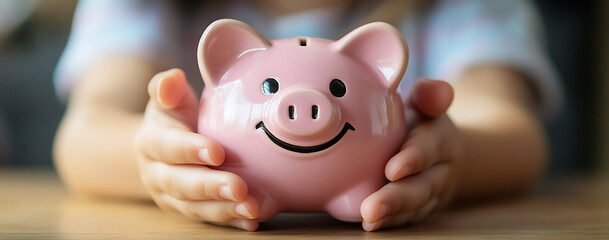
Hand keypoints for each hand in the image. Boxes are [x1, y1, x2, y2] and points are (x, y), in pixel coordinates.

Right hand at [134, 69, 259, 230]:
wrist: (159, 149)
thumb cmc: (173, 118)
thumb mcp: (168, 99)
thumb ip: (167, 88)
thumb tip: (172, 78)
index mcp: (152, 142)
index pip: (168, 147)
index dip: (191, 150)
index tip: (218, 152)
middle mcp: (158, 174)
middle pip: (181, 184)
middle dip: (211, 187)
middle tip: (239, 188)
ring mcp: (172, 197)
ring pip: (195, 208)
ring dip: (224, 209)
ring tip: (251, 207)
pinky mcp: (189, 211)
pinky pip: (209, 220)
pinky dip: (231, 222)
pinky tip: (251, 221)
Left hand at [360, 78, 461, 230]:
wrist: (434, 148)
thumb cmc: (418, 120)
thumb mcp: (424, 102)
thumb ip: (429, 94)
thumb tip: (439, 90)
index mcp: (442, 139)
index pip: (430, 147)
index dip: (414, 158)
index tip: (392, 169)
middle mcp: (441, 170)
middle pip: (422, 186)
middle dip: (397, 198)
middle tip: (372, 207)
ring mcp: (431, 194)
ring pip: (414, 207)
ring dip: (391, 215)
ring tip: (368, 219)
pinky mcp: (419, 209)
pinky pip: (406, 218)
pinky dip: (389, 223)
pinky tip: (370, 225)